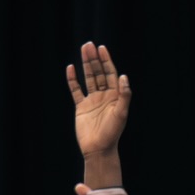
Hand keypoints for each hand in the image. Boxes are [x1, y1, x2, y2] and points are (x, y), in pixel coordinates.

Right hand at [67, 42, 130, 160]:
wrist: (98, 149)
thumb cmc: (112, 133)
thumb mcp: (121, 113)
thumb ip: (124, 95)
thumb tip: (123, 76)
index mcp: (114, 95)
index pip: (110, 73)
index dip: (106, 60)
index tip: (101, 48)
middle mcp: (103, 95)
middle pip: (98, 72)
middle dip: (94, 59)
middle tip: (89, 45)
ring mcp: (92, 100)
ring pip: (88, 78)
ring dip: (85, 65)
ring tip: (83, 50)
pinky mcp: (81, 107)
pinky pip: (76, 91)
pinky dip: (73, 80)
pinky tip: (70, 69)